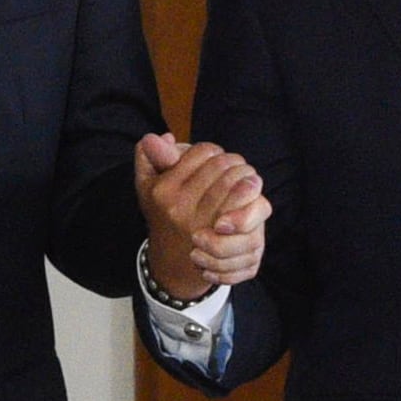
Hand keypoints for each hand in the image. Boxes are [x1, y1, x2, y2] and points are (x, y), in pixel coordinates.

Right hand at [135, 131, 269, 295]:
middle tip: (234, 168)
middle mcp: (181, 206)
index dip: (213, 152)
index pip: (203, 152)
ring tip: (244, 178)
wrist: (173, 263)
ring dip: (246, 174)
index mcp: (162, 190)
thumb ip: (150, 157)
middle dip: (233, 161)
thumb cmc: (163, 215)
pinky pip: (247, 200)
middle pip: (223, 164)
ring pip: (237, 179)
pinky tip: (251, 192)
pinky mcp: (225, 235)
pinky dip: (253, 191)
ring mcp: (203, 222)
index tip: (214, 160)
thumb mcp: (147, 186)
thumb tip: (161, 137)